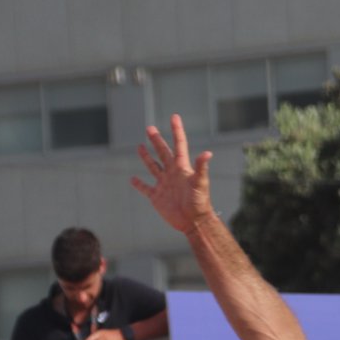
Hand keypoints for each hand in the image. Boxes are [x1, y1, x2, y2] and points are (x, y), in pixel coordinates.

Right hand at [130, 116, 214, 235]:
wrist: (193, 221)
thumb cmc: (199, 202)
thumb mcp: (200, 183)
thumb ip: (201, 167)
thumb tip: (207, 153)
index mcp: (182, 168)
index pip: (179, 145)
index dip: (176, 130)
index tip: (174, 117)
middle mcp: (172, 173)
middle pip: (162, 153)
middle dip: (156, 140)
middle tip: (150, 128)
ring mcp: (164, 184)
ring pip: (153, 167)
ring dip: (146, 157)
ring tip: (139, 147)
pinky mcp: (157, 197)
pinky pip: (145, 188)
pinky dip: (139, 184)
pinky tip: (133, 179)